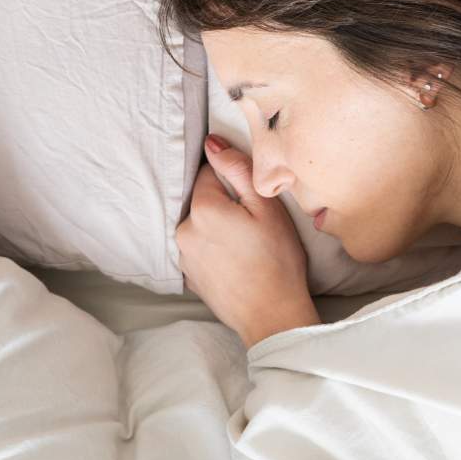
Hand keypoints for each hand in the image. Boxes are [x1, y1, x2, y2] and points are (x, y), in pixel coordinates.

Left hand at [177, 134, 320, 348]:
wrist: (272, 316)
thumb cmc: (277, 260)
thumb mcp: (267, 207)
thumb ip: (238, 170)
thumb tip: (212, 143)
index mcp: (202, 209)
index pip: (209, 173)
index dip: (233, 180)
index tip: (252, 199)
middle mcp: (183, 230)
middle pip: (202, 200)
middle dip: (224, 205)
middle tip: (254, 225)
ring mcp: (182, 256)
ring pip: (200, 225)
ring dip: (218, 227)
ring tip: (246, 246)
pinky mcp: (188, 276)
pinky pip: (199, 249)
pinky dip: (214, 249)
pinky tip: (237, 262)